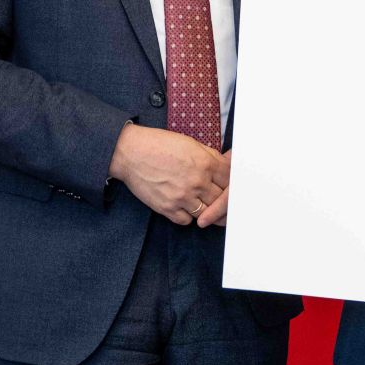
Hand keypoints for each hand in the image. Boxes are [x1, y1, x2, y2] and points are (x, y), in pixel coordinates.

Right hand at [108, 122, 228, 225]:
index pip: (231, 180)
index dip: (234, 184)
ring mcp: (182, 197)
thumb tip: (226, 165)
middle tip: (226, 203)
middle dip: (225, 200)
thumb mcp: (190, 144)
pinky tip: (188, 209)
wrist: (130, 153)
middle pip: (222, 199)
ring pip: (207, 213)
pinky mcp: (167, 208)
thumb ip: (210, 156)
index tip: (233, 187)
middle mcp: (196, 182)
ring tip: (208, 208)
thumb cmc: (159, 145)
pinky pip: (187, 221)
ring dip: (209, 211)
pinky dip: (189, 216)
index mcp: (205, 163)